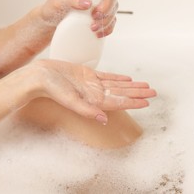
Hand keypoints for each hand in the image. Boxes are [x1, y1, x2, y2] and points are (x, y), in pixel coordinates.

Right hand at [17, 59, 155, 123]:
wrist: (40, 76)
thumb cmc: (52, 89)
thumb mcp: (70, 100)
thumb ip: (86, 110)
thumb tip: (103, 119)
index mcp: (94, 100)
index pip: (119, 102)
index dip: (133, 102)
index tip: (147, 102)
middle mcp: (96, 93)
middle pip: (122, 94)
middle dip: (138, 93)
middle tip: (154, 93)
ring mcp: (93, 83)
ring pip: (118, 85)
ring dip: (132, 86)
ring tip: (145, 86)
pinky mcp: (88, 74)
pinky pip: (107, 76)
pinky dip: (118, 78)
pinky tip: (127, 79)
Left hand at [40, 0, 117, 37]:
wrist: (51, 24)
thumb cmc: (52, 10)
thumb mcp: (56, 3)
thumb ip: (70, 0)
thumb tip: (87, 3)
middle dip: (108, 3)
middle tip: (96, 15)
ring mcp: (99, 3)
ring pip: (114, 6)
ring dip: (107, 18)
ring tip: (93, 27)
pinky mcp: (101, 16)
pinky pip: (112, 20)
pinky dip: (107, 28)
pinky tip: (97, 32)